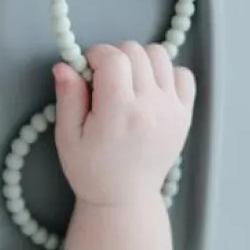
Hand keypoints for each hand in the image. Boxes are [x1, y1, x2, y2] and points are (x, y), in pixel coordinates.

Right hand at [54, 43, 195, 207]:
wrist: (124, 197)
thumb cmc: (90, 169)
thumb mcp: (67, 135)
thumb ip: (68, 97)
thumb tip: (64, 64)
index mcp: (118, 111)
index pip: (113, 57)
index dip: (95, 54)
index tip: (87, 69)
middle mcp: (150, 106)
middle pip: (136, 51)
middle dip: (114, 55)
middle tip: (103, 78)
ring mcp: (171, 109)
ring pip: (160, 56)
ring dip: (139, 60)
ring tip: (126, 81)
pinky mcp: (185, 114)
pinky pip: (183, 74)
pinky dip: (165, 73)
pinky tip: (148, 88)